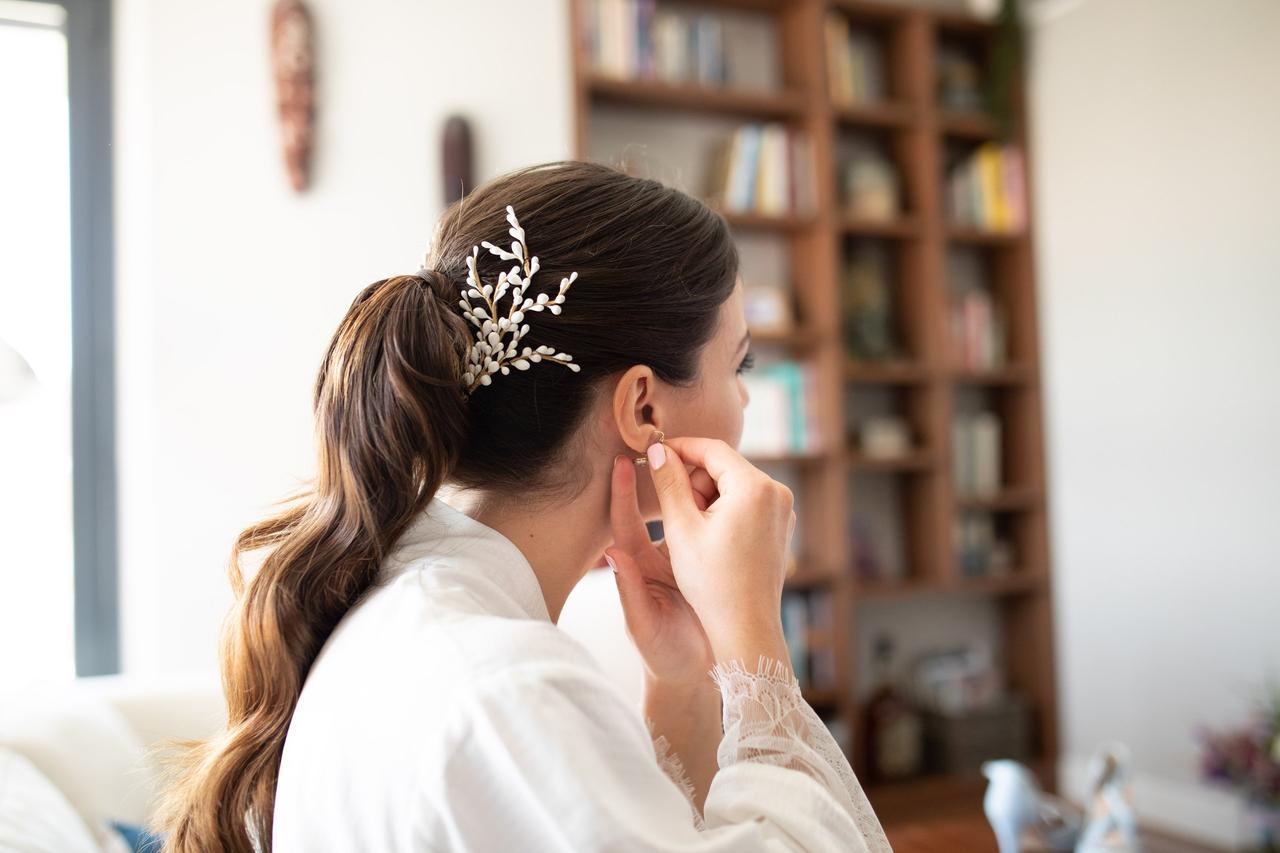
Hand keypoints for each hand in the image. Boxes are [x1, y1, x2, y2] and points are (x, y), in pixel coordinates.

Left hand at [605, 454, 714, 688]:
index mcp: (639, 567)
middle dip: (663, 476)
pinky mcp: (710, 562)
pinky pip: (712, 528)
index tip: (621, 460)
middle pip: (659, 508)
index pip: (626, 521)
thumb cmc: (663, 655)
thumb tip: (611, 554)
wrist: (693, 675)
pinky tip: (729, 491)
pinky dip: (717, 508)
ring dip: (694, 487)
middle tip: (669, 445)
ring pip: (688, 514)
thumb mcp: (645, 627)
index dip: (621, 492)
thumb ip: (630, 593)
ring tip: (701, 459)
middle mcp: (660, 557)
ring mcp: (686, 559)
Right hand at [641, 436, 796, 655]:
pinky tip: (711, 540)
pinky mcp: (780, 527)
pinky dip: (725, 511)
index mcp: (755, 487)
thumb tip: (658, 450)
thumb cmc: (711, 582)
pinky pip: (747, 504)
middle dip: (695, 481)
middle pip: (724, 466)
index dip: (680, 448)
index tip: (654, 454)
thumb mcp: (681, 528)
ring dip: (708, 497)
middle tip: (676, 514)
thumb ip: (668, 482)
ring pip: (734, 485)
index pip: (712, 449)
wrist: (745, 628)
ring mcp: (782, 511)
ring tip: (693, 533)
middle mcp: (776, 492)